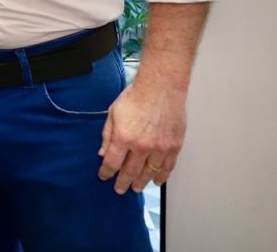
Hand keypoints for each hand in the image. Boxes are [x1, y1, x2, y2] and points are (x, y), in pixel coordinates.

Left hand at [97, 78, 185, 194]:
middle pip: (130, 171)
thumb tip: (102, 152)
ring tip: (136, 188)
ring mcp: (160, 148)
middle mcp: (141, 146)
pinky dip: (162, 176)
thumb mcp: (113, 113)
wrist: (161, 88)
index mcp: (123, 138)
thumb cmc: (136, 97)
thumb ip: (107, 135)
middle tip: (120, 189)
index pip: (112, 162)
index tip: (104, 176)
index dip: (106, 172)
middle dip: (123, 182)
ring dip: (142, 182)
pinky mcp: (174, 146)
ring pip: (149, 172)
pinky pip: (168, 166)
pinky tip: (156, 181)